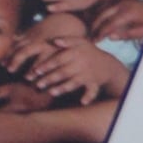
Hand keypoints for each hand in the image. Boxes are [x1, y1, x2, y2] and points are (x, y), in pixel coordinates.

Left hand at [10, 32, 130, 104]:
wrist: (107, 64)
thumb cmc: (88, 52)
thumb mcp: (80, 42)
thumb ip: (67, 40)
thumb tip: (54, 41)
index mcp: (76, 52)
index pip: (58, 59)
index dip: (46, 65)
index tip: (35, 71)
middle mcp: (82, 63)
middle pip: (63, 72)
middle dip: (50, 79)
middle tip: (38, 85)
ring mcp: (88, 74)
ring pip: (74, 82)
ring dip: (63, 88)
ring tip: (51, 92)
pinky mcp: (94, 83)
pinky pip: (92, 90)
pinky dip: (89, 96)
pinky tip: (82, 102)